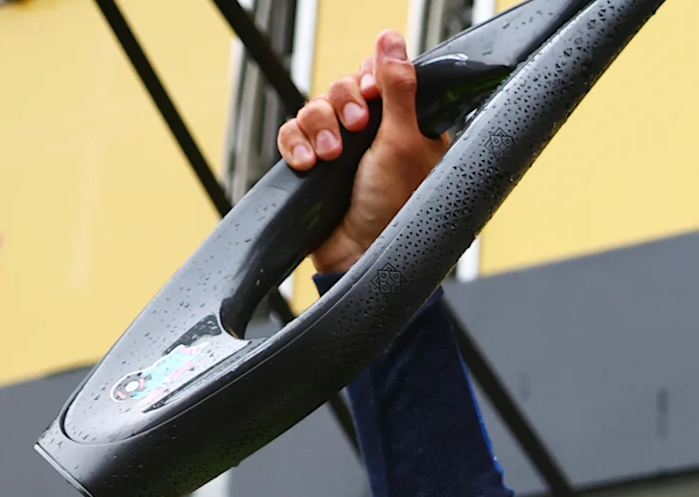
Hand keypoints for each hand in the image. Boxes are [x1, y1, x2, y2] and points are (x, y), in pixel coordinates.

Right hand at [278, 31, 450, 273]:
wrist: (361, 257)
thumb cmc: (395, 207)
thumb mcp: (404, 141)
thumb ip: (398, 87)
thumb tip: (391, 37)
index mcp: (407, 122)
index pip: (379, 75)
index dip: (369, 78)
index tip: (370, 94)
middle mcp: (375, 132)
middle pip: (344, 87)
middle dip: (343, 104)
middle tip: (355, 127)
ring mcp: (343, 148)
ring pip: (315, 107)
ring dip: (319, 127)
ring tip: (330, 157)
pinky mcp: (314, 164)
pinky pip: (292, 134)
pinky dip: (296, 145)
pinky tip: (307, 164)